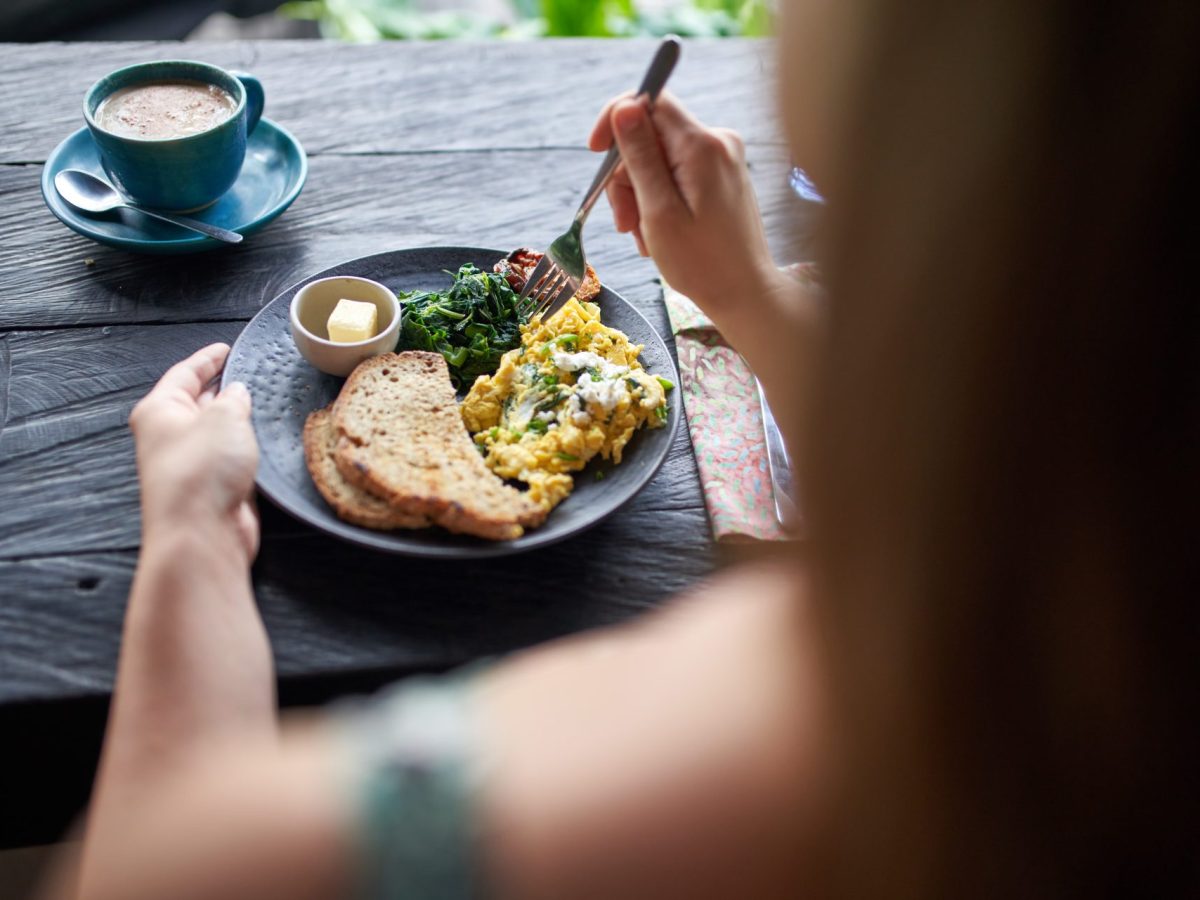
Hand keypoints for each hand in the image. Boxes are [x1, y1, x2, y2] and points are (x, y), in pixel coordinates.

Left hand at [129, 343, 259, 560]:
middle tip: (252, 373)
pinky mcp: (212, 488)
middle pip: (198, 402)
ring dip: (239, 421)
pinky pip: (231, 459)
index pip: (184, 373)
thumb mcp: (224, 417)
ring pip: (217, 432)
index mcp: (160, 411)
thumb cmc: (202, 471)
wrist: (201, 533)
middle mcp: (170, 436)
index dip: (208, 359)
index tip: (226, 348)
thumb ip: (234, 399)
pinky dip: (247, 449)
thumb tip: (237, 394)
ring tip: (266, 403)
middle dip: (224, 389)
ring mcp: (191, 464)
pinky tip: (266, 441)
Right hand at [589, 92, 789, 323]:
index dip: (616, 118)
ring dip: (641, 195)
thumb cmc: (701, 262)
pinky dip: (660, 199)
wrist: (744, 293)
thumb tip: (624, 107)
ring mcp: (722, 158)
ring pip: (660, 158)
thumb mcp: (659, 210)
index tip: (596, 152)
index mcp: (702, 145)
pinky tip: (659, 232)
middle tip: (625, 223)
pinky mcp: (722, 175)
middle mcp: (718, 141)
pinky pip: (677, 174)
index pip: (650, 100)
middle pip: (651, 135)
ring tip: (643, 236)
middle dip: (628, 176)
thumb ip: (640, 156)